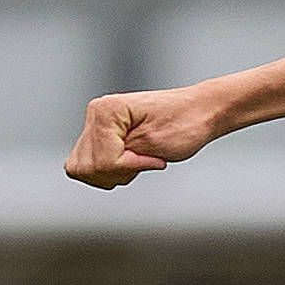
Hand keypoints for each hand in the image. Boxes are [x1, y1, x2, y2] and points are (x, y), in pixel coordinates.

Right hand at [66, 84, 227, 186]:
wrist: (201, 112)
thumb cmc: (186, 123)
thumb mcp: (154, 144)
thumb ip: (120, 158)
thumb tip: (92, 170)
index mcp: (105, 111)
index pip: (101, 160)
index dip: (129, 166)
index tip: (154, 157)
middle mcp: (95, 114)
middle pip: (86, 168)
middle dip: (118, 172)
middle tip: (145, 160)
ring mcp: (96, 126)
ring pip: (83, 170)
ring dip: (113, 173)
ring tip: (138, 160)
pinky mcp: (101, 137)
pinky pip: (90, 168)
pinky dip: (111, 172)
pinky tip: (131, 162)